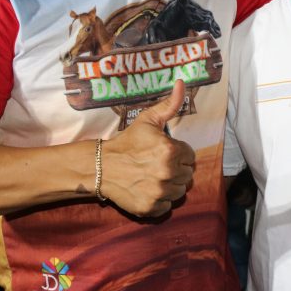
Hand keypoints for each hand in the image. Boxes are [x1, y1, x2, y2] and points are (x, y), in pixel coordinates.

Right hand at [103, 80, 194, 217]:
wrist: (101, 166)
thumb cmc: (127, 142)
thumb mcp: (147, 120)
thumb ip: (169, 104)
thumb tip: (182, 82)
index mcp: (171, 151)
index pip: (190, 156)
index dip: (178, 153)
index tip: (164, 152)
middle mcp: (168, 173)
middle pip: (187, 175)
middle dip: (176, 169)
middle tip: (158, 165)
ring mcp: (159, 192)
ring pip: (180, 192)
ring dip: (171, 185)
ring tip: (154, 177)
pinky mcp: (151, 208)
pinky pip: (167, 206)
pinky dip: (160, 200)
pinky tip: (149, 189)